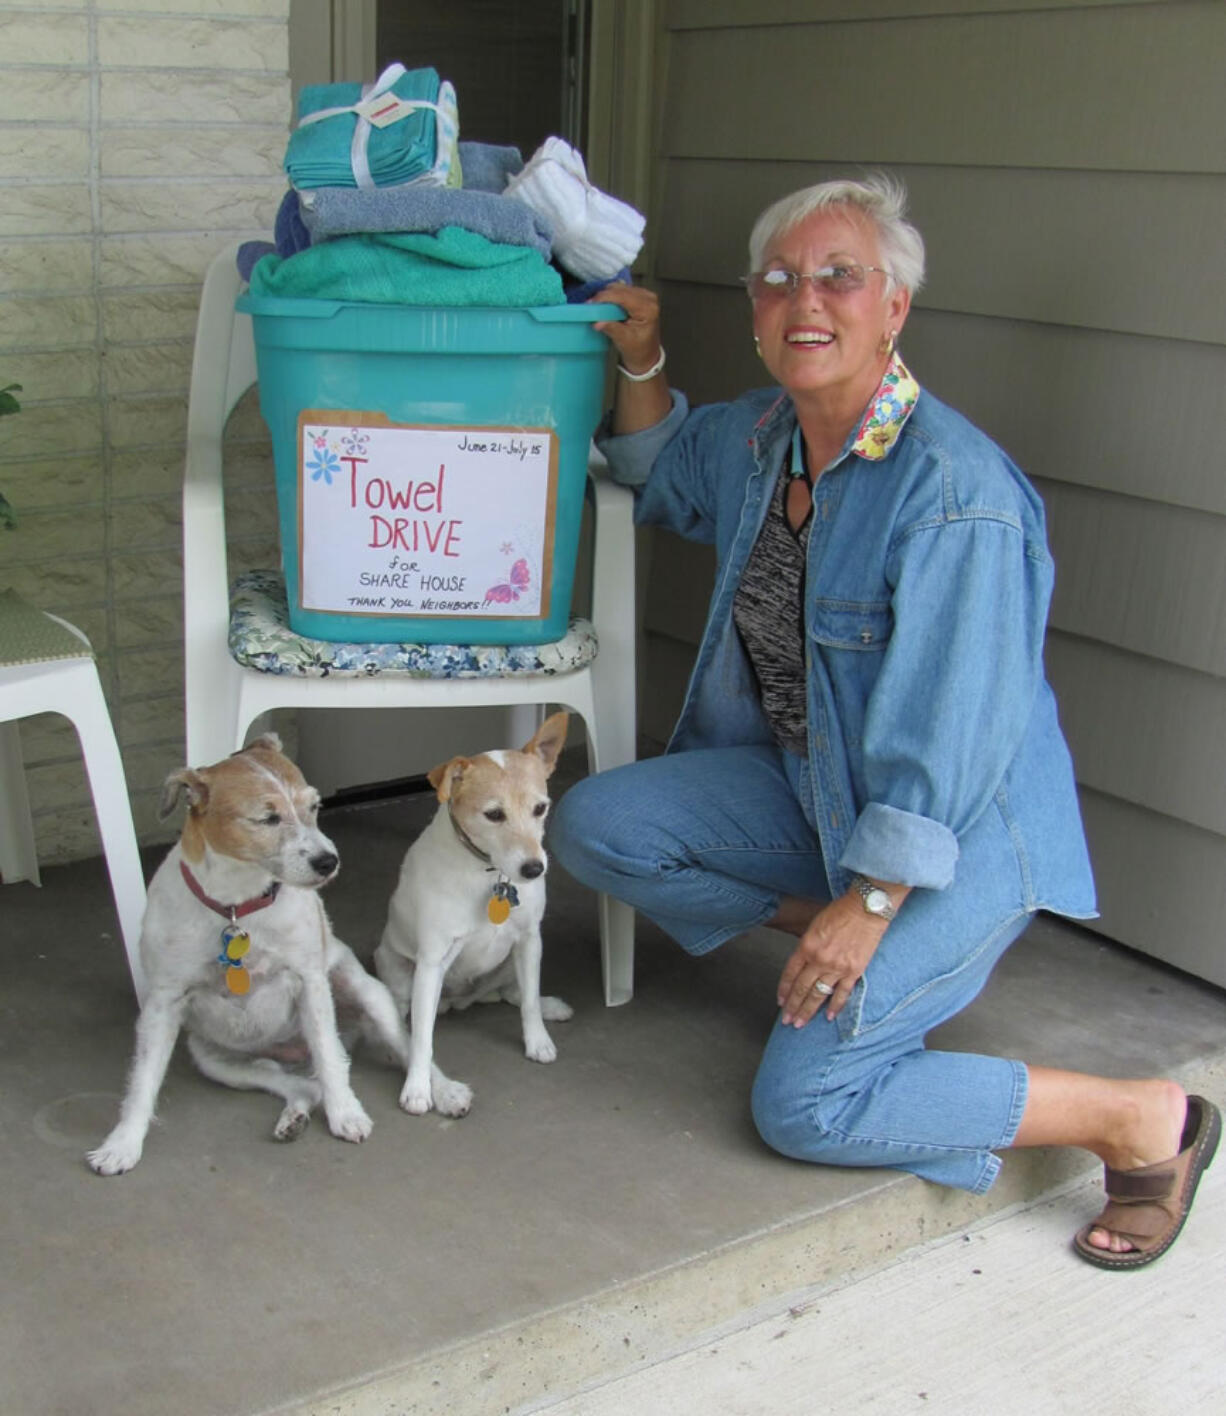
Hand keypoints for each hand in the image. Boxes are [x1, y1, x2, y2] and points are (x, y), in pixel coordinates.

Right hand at [588, 282, 661, 374]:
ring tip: (598, 307)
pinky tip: (606, 305)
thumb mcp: (624, 341)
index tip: (591, 303)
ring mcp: (646, 296)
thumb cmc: (638, 350)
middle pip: (621, 289)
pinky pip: (623, 290)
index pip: (623, 296)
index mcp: (648, 309)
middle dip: (604, 296)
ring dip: (607, 295)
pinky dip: (612, 296)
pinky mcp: (641, 296)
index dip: (605, 297)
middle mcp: (649, 299)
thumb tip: (598, 321)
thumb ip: (612, 329)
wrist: (646, 355)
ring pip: (620, 287)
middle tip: (591, 306)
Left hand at [776, 894, 888, 1026]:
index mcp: (806, 946)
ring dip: (807, 1012)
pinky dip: (834, 1007)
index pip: (790, 974)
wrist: (866, 908)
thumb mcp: (814, 925)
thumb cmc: (840, 912)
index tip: (780, 1002)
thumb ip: (807, 946)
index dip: (783, 990)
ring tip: (799, 1023)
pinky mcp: (854, 972)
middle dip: (792, 1007)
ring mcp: (837, 968)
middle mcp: (819, 960)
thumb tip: (802, 964)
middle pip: (801, 989)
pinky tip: (827, 1017)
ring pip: (818, 996)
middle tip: (786, 1020)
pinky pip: (841, 994)